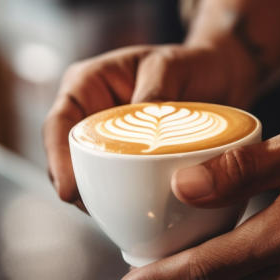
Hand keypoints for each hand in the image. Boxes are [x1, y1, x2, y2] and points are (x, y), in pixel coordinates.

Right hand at [43, 43, 258, 206]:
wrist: (221, 76)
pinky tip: (132, 214)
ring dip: (96, 197)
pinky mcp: (128, 159)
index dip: (58, 160)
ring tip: (114, 216)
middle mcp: (89, 113)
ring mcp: (107, 139)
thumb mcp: (170, 67)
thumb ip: (153, 94)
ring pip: (88, 174)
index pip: (58, 124)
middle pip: (66, 157)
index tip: (69, 191)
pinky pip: (116, 182)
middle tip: (92, 211)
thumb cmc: (191, 63)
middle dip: (74, 186)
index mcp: (87, 84)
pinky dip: (120, 198)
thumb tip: (142, 129)